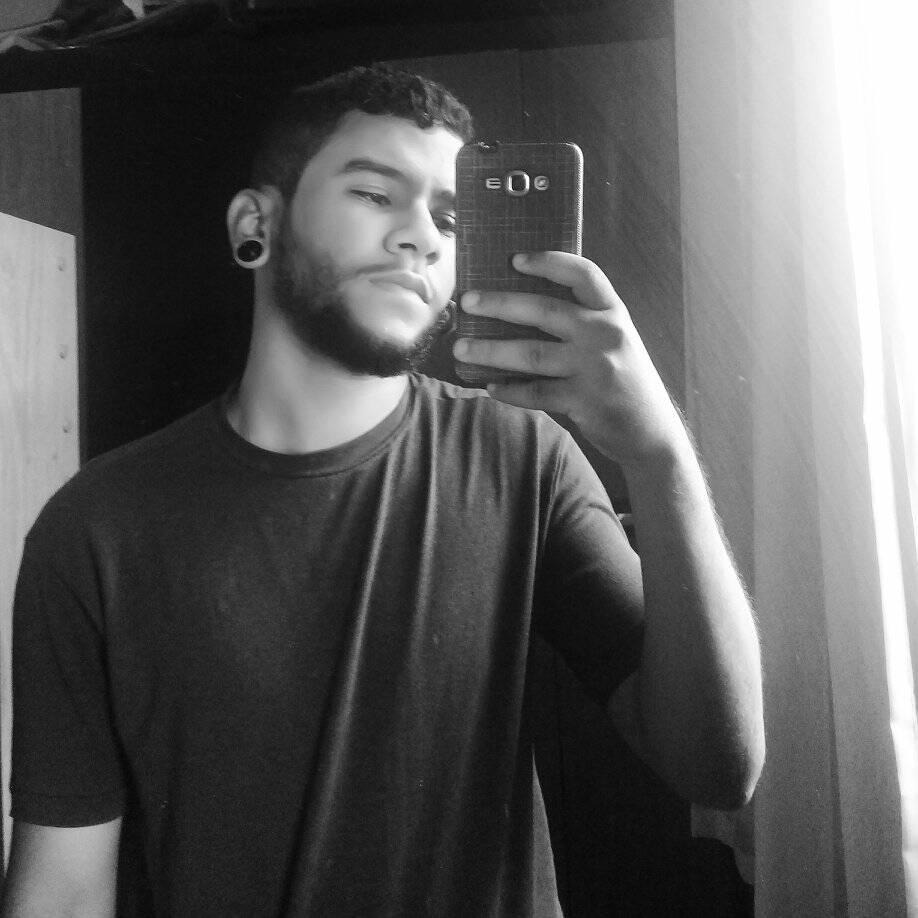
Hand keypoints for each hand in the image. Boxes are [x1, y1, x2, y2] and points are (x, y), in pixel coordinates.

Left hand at [452, 251, 688, 468]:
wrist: (651, 432)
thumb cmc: (623, 380)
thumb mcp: (614, 341)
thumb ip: (583, 323)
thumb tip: (520, 308)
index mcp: (613, 313)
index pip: (583, 274)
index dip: (549, 262)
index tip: (514, 258)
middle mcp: (606, 334)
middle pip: (544, 310)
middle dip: (500, 304)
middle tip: (467, 302)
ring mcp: (595, 368)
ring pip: (531, 353)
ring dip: (491, 350)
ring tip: (461, 348)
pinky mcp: (584, 400)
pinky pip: (536, 392)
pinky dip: (510, 390)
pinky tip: (490, 387)